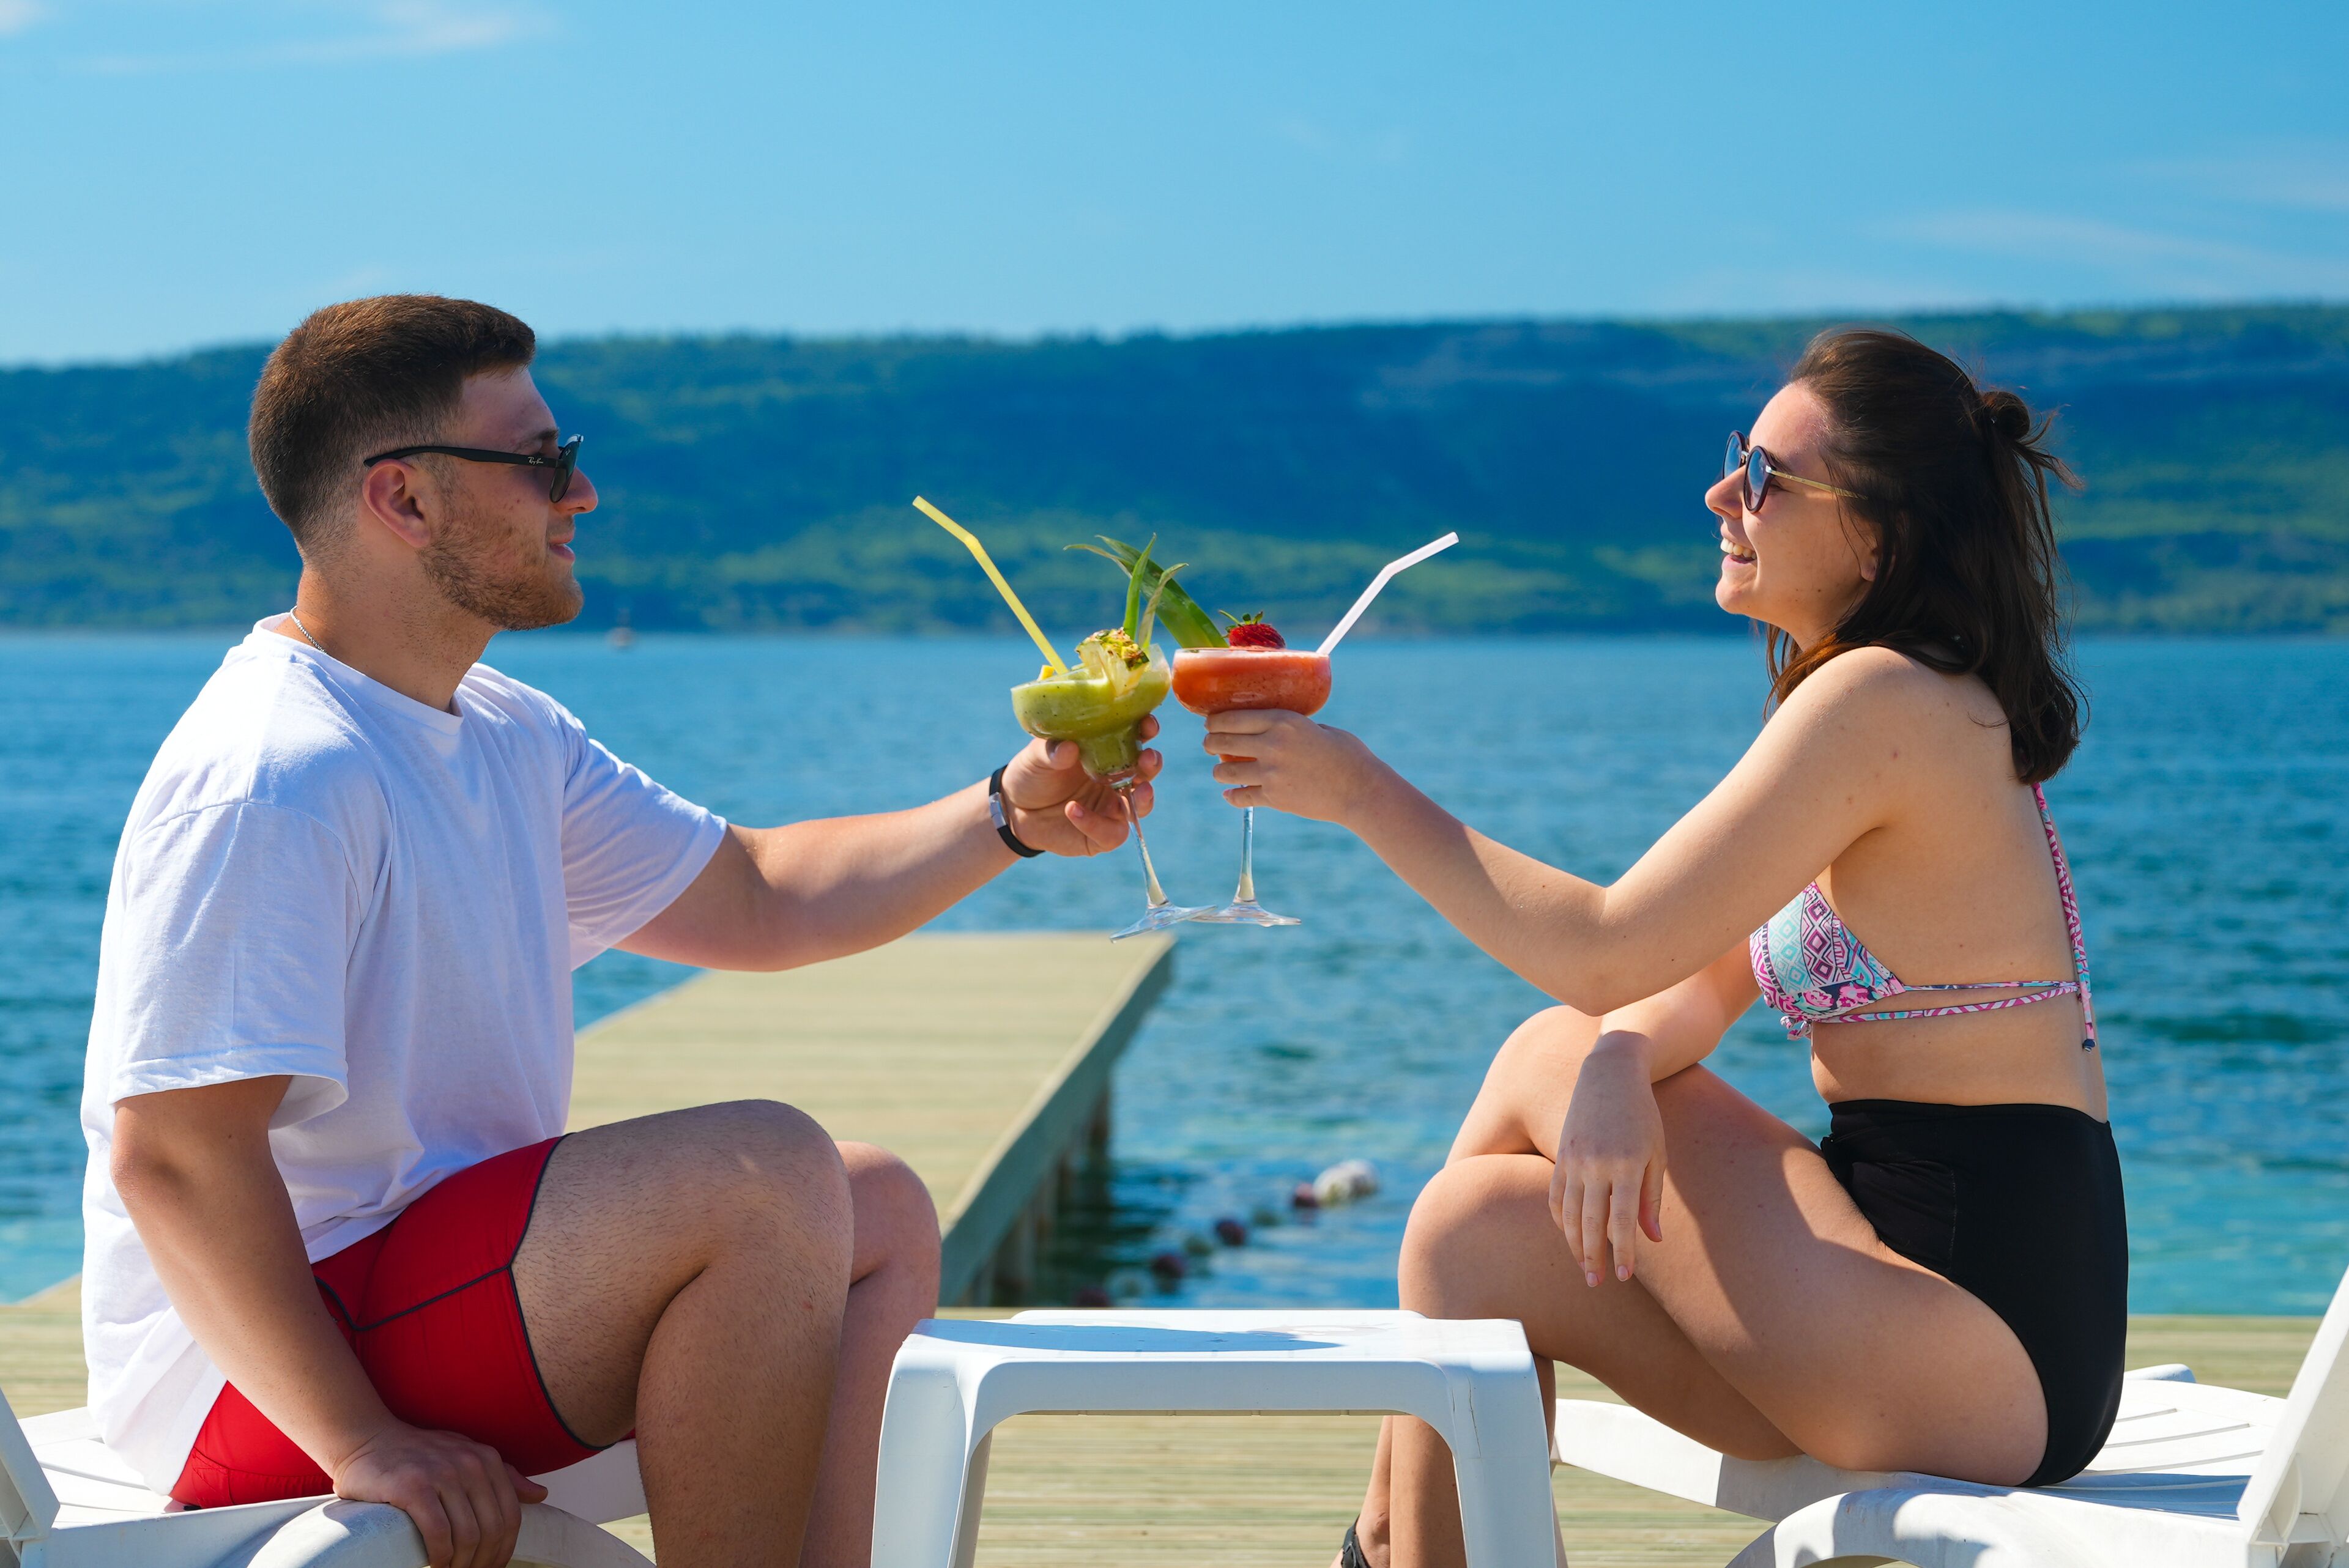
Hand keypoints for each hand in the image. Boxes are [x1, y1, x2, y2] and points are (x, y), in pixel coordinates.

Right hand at [331, 1420, 547, 1567]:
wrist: (368, 1439)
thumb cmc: (420, 1454)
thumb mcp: (466, 1456)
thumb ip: (504, 1476)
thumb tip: (542, 1494)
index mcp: (487, 1460)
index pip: (510, 1516)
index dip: (505, 1550)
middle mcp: (470, 1464)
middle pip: (492, 1529)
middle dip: (483, 1562)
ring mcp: (442, 1474)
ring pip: (467, 1535)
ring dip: (462, 1565)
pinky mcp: (413, 1487)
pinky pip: (438, 1532)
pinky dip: (441, 1556)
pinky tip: (436, 1564)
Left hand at [999, 716, 1161, 856]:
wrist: (1016, 808)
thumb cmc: (1033, 773)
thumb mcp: (1036, 755)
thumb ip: (1051, 750)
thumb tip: (1069, 747)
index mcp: (1107, 751)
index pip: (1136, 737)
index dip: (1147, 729)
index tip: (1147, 724)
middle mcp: (1117, 778)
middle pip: (1147, 771)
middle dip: (1153, 764)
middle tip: (1147, 758)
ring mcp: (1112, 807)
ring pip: (1141, 805)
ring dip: (1145, 798)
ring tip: (1139, 790)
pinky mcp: (1103, 834)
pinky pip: (1111, 833)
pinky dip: (1095, 823)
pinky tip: (1073, 810)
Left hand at [1200, 709, 1388, 825]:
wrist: (1361, 789)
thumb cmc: (1348, 754)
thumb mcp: (1319, 728)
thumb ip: (1292, 726)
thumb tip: (1274, 727)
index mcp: (1283, 721)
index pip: (1233, 717)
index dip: (1215, 720)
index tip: (1210, 722)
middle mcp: (1272, 745)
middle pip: (1222, 741)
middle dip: (1210, 742)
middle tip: (1209, 744)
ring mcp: (1271, 773)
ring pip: (1225, 771)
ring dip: (1218, 771)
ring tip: (1220, 771)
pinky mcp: (1274, 798)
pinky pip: (1241, 796)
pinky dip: (1233, 796)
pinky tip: (1230, 794)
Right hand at [1550, 1039, 1667, 1285]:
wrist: (1610, 1073)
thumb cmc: (1643, 1115)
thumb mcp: (1657, 1153)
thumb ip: (1652, 1198)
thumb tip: (1651, 1240)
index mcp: (1627, 1165)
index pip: (1622, 1220)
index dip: (1623, 1252)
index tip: (1625, 1276)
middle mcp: (1596, 1164)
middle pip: (1591, 1222)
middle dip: (1593, 1256)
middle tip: (1596, 1283)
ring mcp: (1574, 1158)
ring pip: (1569, 1212)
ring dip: (1575, 1243)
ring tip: (1582, 1266)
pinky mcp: (1560, 1153)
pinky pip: (1556, 1194)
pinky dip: (1561, 1218)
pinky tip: (1569, 1234)